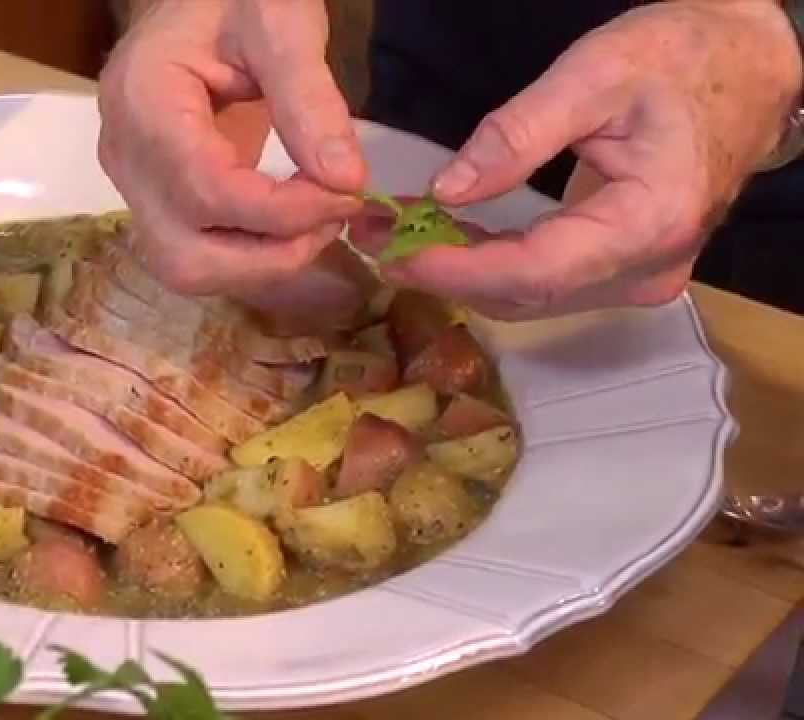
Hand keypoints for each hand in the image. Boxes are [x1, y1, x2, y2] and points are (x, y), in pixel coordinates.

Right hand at [98, 0, 365, 300]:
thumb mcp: (280, 24)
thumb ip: (310, 99)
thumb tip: (348, 182)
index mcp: (143, 100)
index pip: (207, 191)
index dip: (283, 212)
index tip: (347, 195)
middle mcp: (124, 156)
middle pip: (184, 255)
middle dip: (268, 257)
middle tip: (332, 220)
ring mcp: (131, 183)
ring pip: (184, 268)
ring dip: (259, 266)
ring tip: (315, 226)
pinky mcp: (152, 198)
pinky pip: (194, 253)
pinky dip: (248, 256)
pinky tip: (292, 225)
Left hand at [357, 0, 802, 319]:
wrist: (747, 68)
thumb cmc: (682, 59)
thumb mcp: (595, 74)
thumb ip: (518, 134)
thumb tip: (448, 188)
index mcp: (649, 222)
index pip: (533, 271)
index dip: (456, 269)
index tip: (392, 253)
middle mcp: (647, 268)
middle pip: (525, 294)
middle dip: (443, 272)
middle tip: (371, 239)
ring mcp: (638, 277)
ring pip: (529, 296)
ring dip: (459, 271)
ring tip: (392, 236)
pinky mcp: (623, 270)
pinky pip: (544, 281)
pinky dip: (488, 264)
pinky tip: (441, 239)